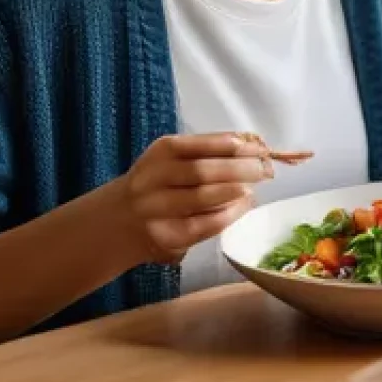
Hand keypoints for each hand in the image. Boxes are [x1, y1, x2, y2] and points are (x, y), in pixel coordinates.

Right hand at [118, 132, 275, 263]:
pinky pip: (204, 225)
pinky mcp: (166, 236)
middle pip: (203, 171)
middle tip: (264, 170)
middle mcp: (154, 178)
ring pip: (203, 198)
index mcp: (161, 151)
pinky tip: (242, 207)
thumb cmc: (159, 182)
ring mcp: (157, 209)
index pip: (202, 144)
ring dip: (235, 192)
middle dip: (239, 170)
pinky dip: (229, 215)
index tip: (260, 148)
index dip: (235, 146)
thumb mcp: (174, 158)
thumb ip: (209, 150)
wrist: (117, 221)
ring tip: (253, 188)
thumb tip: (254, 146)